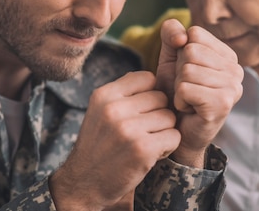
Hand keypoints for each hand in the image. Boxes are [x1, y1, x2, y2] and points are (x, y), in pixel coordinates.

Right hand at [49, 72, 179, 210]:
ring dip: (163, 131)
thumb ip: (123, 92)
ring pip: (169, 117)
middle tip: (144, 131)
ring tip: (145, 142)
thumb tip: (151, 77)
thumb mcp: (100, 111)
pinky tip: (151, 154)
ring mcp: (128, 129)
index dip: (150, 94)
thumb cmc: (99, 145)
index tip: (141, 111)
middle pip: (161, 97)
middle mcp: (114, 108)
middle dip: (158, 114)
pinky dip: (167, 147)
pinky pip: (174, 136)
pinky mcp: (142, 149)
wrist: (84, 183)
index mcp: (104, 95)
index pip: (147, 78)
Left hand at [155, 19, 242, 167]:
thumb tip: (182, 37)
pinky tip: (189, 109)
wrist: (177, 129)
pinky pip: (185, 89)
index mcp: (227, 55)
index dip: (180, 52)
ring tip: (188, 99)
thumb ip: (172, 34)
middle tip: (187, 89)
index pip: (195, 34)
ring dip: (179, 87)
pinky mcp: (222, 104)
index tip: (187, 72)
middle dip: (178, 71)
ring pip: (187, 70)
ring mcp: (233, 87)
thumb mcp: (170, 57)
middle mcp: (236, 70)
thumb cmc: (176, 92)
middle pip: (190, 51)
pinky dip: (179, 100)